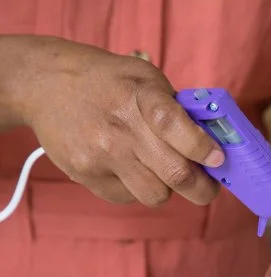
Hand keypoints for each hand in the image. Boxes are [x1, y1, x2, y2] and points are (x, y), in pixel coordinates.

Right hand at [16, 37, 223, 206]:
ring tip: (164, 172)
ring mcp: (101, 156)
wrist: (45, 84)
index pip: (175, 126)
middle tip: (208, 187)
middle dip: (202, 189)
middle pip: (175, 175)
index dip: (202, 148)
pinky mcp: (86, 176)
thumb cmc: (108, 82)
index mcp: (140, 97)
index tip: (218, 160)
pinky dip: (138, 189)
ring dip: (168, 189)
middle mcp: (120, 129)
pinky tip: (131, 169)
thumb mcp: (146, 78)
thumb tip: (213, 144)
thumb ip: (178, 109)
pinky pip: (128, 198)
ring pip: (155, 195)